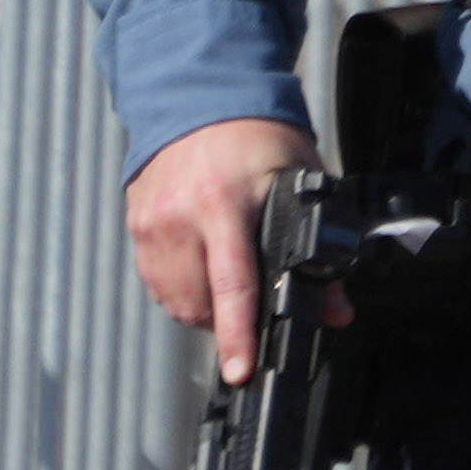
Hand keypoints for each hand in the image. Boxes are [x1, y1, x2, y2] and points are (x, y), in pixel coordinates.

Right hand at [123, 115, 312, 379]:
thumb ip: (322, 249)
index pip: (232, 284)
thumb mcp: (305, 183)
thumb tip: (336, 309)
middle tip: (252, 312)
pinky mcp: (134, 224)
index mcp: (225, 205)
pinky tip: (200, 272)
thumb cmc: (259, 140)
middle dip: (226, 322)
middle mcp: (180, 216)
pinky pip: (155, 281)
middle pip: (198, 302)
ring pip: (173, 299)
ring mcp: (151, 222)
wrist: (201, 100)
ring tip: (227, 291)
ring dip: (201, 310)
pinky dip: (179, 290)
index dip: (237, 334)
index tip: (240, 369)